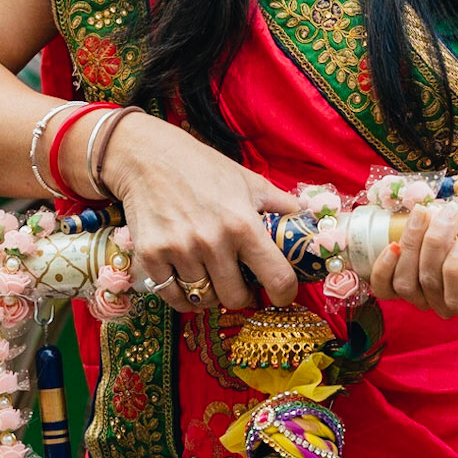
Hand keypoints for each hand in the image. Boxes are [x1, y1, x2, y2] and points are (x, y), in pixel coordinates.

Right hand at [99, 114, 300, 311]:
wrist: (147, 157)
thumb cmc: (202, 168)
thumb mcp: (249, 181)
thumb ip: (280, 206)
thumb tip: (309, 223)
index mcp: (243, 224)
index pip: (277, 278)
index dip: (284, 294)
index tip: (281, 294)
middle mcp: (212, 241)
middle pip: (236, 299)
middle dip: (241, 295)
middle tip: (239, 283)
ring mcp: (179, 251)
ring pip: (203, 300)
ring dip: (211, 294)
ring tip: (211, 278)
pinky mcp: (150, 256)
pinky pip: (173, 298)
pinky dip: (182, 296)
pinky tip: (187, 281)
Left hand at [367, 203, 457, 320]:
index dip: (457, 268)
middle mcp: (446, 307)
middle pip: (430, 282)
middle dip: (434, 243)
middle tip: (446, 213)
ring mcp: (421, 299)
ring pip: (406, 282)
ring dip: (412, 244)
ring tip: (423, 214)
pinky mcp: (398, 288)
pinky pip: (384, 288)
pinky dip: (383, 268)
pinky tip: (392, 245)